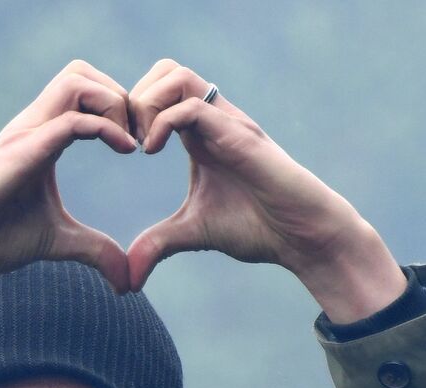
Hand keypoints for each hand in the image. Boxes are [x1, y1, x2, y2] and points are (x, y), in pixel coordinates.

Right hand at [0, 61, 135, 310]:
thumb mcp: (57, 242)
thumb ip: (93, 249)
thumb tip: (126, 279)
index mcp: (42, 137)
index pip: (84, 90)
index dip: (119, 108)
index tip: (139, 146)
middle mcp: (33, 125)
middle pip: (81, 71)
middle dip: (119, 96)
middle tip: (138, 138)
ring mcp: (26, 133)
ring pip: (77, 80)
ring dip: (113, 103)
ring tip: (130, 142)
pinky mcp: (22, 151)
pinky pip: (71, 120)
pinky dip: (106, 127)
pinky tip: (125, 152)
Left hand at [126, 60, 405, 322]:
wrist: (302, 237)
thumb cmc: (258, 228)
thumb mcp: (194, 234)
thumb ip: (159, 245)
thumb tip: (128, 278)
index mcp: (200, 134)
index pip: (158, 91)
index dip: (132, 113)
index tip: (123, 150)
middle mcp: (214, 119)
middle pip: (165, 70)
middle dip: (135, 99)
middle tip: (129, 141)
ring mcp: (227, 123)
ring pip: (175, 76)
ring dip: (146, 104)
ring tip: (143, 145)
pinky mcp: (238, 135)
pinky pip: (190, 107)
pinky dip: (162, 123)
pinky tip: (152, 153)